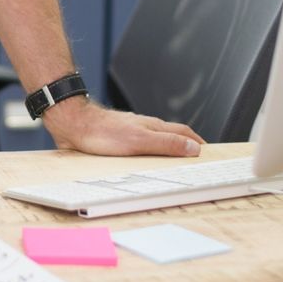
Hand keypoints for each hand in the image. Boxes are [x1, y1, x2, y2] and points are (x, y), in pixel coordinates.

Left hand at [42, 97, 205, 156]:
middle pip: (171, 133)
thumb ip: (166, 144)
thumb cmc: (102, 132)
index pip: (183, 132)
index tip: (209, 151)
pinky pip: (139, 143)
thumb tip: (193, 148)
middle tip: (197, 155)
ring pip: (155, 137)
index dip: (197, 142)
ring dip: (168, 146)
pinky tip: (143, 157)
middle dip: (186, 143)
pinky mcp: (116, 136)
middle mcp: (144, 126)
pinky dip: (149, 150)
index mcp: (153, 126)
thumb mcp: (139, 141)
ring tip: (175, 157)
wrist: (73, 124)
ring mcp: (130, 130)